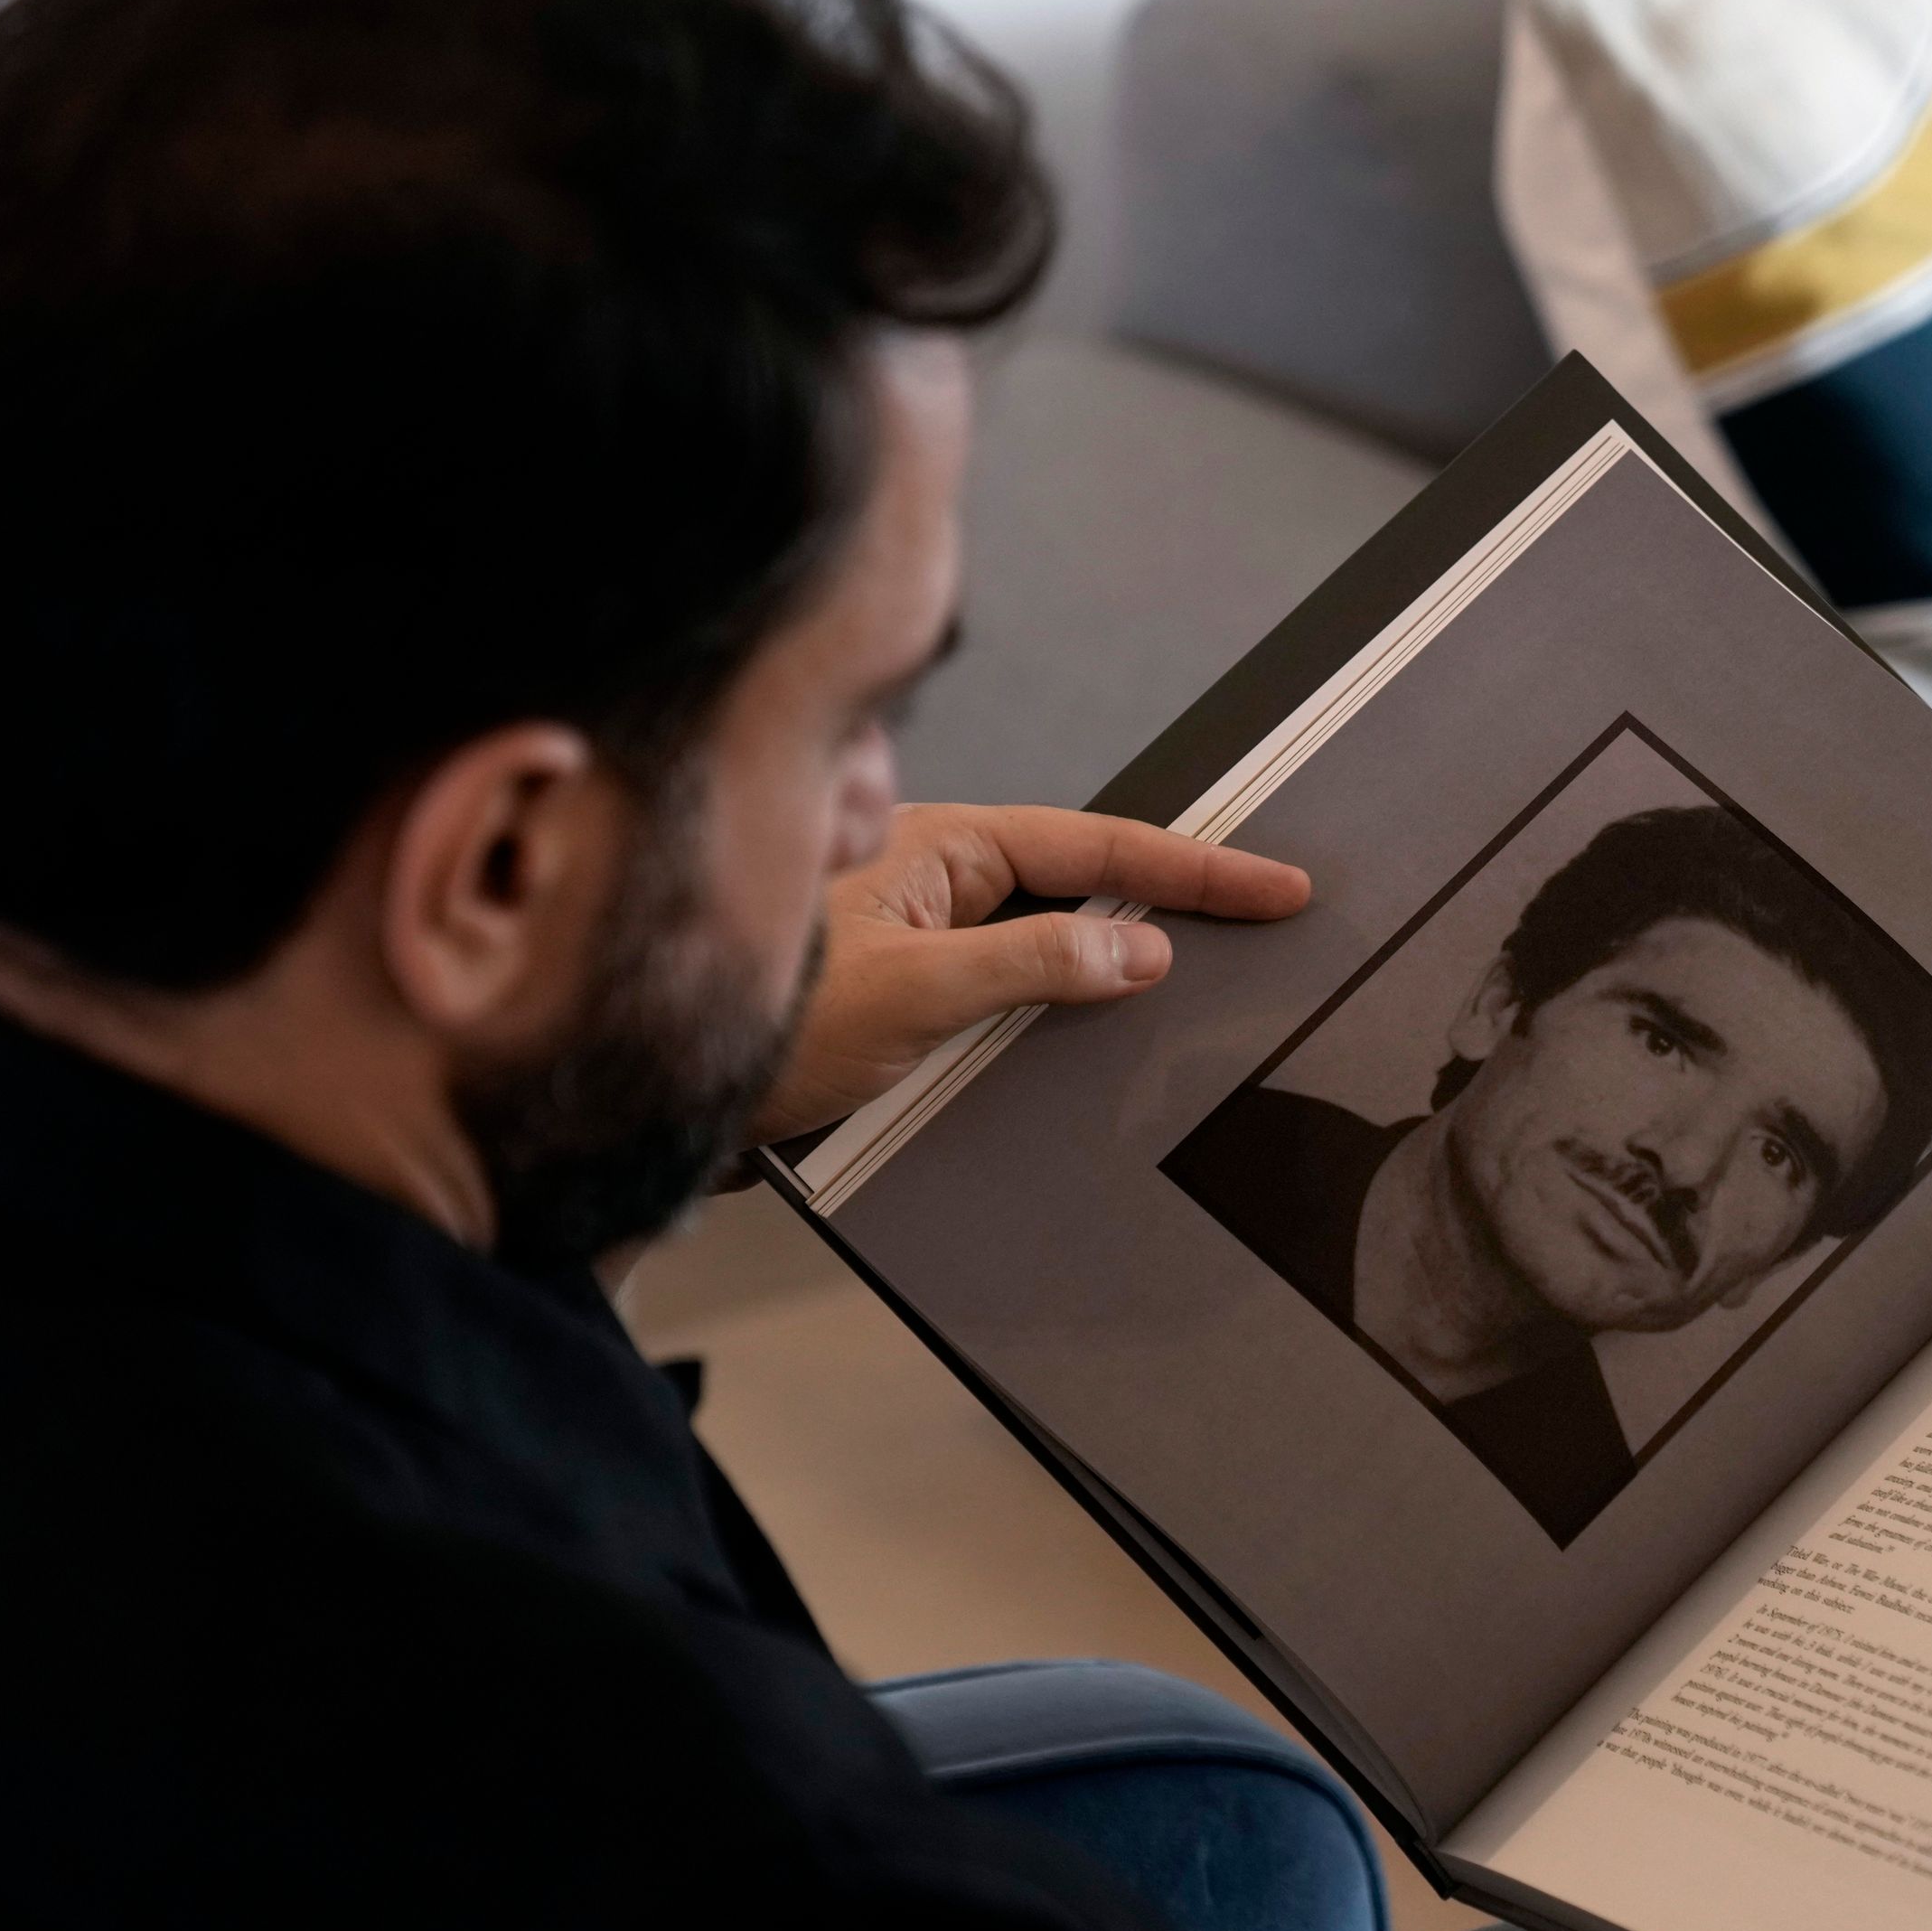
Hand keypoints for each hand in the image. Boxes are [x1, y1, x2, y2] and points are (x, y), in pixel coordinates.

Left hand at [745, 804, 1309, 1146]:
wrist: (654, 1082)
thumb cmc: (765, 1021)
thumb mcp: (915, 993)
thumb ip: (1033, 965)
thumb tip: (1141, 952)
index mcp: (940, 849)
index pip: (1098, 847)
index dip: (1195, 869)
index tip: (1277, 885)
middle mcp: (933, 879)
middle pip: (1085, 883)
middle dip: (1175, 901)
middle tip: (1266, 916)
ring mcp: (921, 936)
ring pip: (1050, 941)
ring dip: (1115, 965)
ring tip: (1203, 983)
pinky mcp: (907, 997)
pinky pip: (1010, 990)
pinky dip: (1062, 1008)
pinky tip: (1094, 1044)